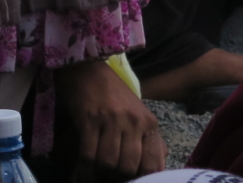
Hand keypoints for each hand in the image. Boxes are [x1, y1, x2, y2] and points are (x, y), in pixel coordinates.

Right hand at [58, 58, 165, 180]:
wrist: (88, 70)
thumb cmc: (114, 95)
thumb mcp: (137, 114)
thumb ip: (148, 139)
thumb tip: (159, 164)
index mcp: (149, 123)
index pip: (152, 164)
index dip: (139, 178)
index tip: (129, 179)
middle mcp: (134, 121)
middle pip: (128, 167)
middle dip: (117, 177)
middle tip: (109, 176)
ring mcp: (112, 120)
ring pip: (108, 163)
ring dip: (100, 172)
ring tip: (96, 172)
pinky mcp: (90, 120)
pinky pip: (88, 155)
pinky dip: (85, 169)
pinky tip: (83, 171)